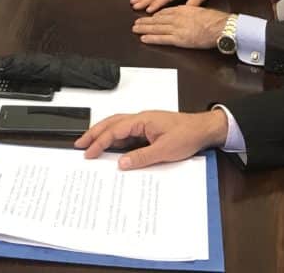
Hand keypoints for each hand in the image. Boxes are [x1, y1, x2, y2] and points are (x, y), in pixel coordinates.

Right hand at [74, 109, 228, 169]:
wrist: (203, 130)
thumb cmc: (187, 135)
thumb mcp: (165, 150)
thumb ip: (141, 157)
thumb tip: (121, 163)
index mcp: (142, 120)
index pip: (115, 130)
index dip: (100, 141)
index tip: (88, 153)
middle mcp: (140, 119)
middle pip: (111, 123)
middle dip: (94, 133)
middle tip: (79, 145)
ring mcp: (144, 124)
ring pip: (118, 127)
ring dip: (103, 135)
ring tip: (90, 146)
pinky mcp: (148, 131)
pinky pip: (128, 134)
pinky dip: (116, 140)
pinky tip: (112, 150)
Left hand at [133, 6, 229, 48]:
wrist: (220, 26)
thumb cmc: (214, 20)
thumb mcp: (199, 10)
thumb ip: (189, 11)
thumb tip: (185, 13)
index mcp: (182, 10)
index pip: (165, 12)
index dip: (155, 15)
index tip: (148, 16)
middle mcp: (177, 18)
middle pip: (157, 19)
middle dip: (145, 21)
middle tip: (136, 23)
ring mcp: (177, 28)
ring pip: (156, 28)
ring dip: (144, 28)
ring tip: (135, 29)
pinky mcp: (179, 39)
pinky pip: (162, 38)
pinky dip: (151, 38)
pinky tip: (144, 38)